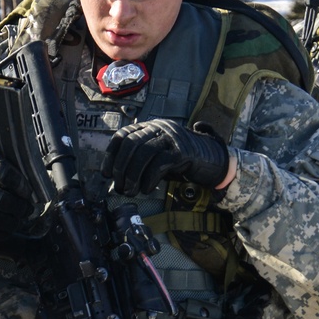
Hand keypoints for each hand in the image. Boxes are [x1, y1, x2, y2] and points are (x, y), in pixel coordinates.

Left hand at [102, 120, 231, 195]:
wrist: (211, 160)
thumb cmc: (179, 162)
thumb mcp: (156, 158)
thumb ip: (139, 163)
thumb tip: (118, 181)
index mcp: (150, 127)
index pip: (123, 136)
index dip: (111, 156)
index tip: (106, 174)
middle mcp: (159, 127)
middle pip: (131, 143)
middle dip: (121, 168)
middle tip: (120, 187)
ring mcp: (171, 136)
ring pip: (143, 153)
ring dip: (132, 176)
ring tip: (131, 191)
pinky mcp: (182, 150)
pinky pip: (159, 163)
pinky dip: (149, 179)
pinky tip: (147, 189)